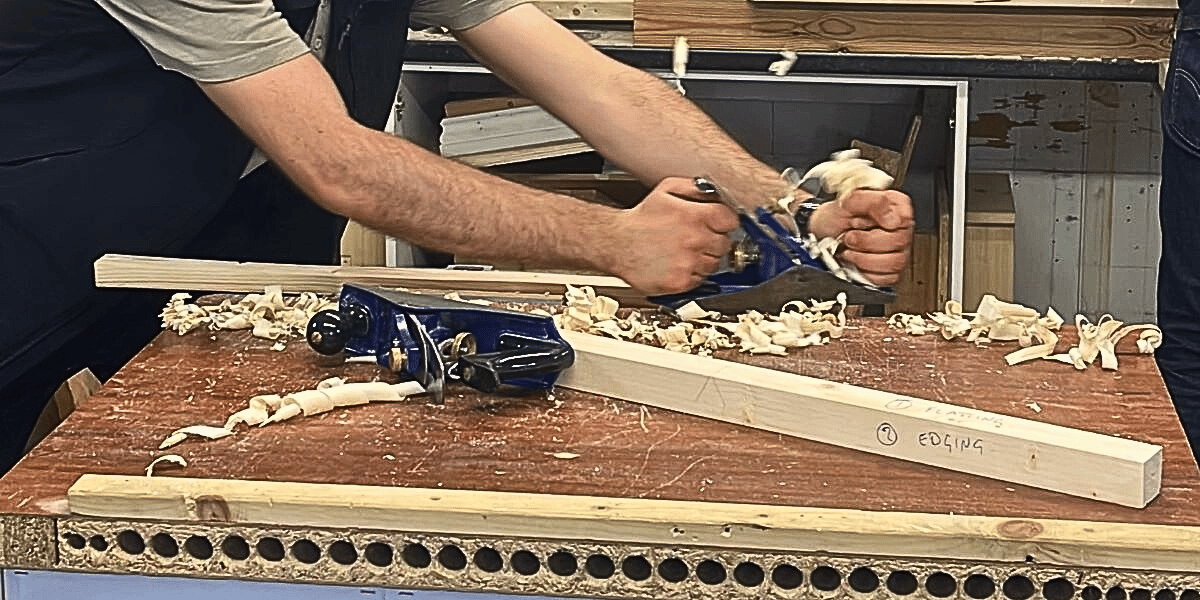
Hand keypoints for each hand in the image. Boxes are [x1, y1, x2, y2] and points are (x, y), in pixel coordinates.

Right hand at [606, 177, 738, 294]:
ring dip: (702, 259)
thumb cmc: (640, 218)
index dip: (723, 223)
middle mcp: (695, 240)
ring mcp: (688, 263)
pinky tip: (676, 264)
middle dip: (712, 241)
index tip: (717, 225)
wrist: (616, 243)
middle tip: (694, 239)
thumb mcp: (667, 189)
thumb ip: (695, 188)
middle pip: (725, 245)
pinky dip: (691, 274)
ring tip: (682, 251)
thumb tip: (717, 192)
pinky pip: (699, 280)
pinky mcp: (680, 282)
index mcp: (696, 216)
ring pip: (713, 264)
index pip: (731, 221)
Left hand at [807, 189, 913, 285]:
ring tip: (849, 250)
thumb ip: (873, 202)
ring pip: (893, 263)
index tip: (861, 223)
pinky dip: (864, 272)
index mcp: (896, 208)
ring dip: (863, 258)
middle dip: (865, 242)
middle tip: (849, 237)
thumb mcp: (848, 201)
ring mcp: (897, 252)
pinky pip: (885, 278)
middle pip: (898, 243)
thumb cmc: (837, 217)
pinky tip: (855, 261)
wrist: (822, 234)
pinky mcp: (889, 272)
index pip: (905, 217)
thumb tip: (894, 218)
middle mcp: (901, 231)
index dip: (883, 223)